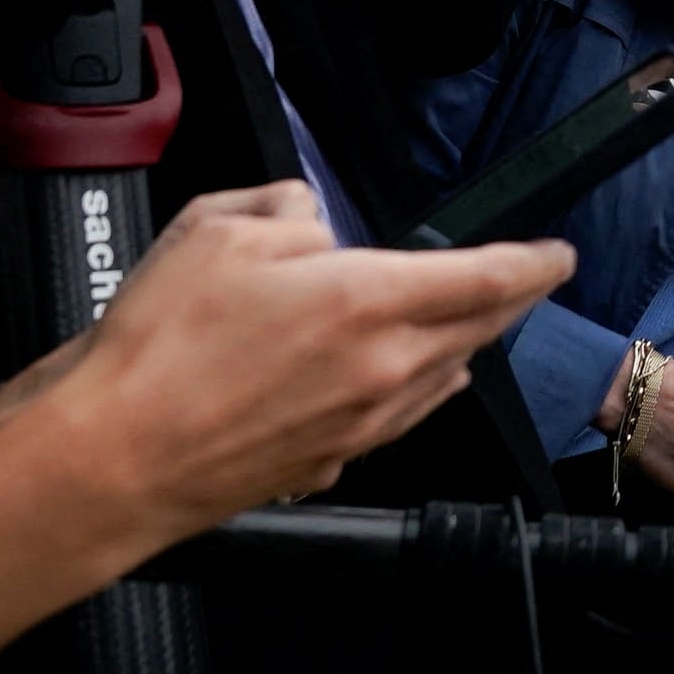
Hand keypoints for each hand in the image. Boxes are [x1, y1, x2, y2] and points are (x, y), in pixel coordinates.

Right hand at [24, 182, 570, 538]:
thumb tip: (316, 224)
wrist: (112, 459)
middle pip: (477, 332)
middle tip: (526, 282)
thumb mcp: (218, 229)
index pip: (485, 278)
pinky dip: (414, 390)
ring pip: (443, 378)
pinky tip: (399, 379)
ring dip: (464, 347)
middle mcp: (382, 369)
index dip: (533, 263)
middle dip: (510, 303)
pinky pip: (398, 418)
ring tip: (468, 324)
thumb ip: (288, 210)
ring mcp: (361, 426)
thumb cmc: (159, 346)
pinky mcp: (331, 463)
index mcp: (366, 301)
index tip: (561, 255)